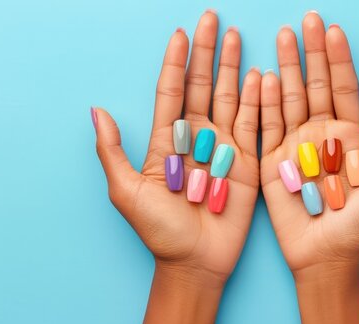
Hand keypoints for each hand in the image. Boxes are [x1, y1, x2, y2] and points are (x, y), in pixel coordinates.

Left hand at [93, 11, 259, 283]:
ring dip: (233, 68)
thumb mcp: (127, 192)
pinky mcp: (247, 162)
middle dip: (207, 52)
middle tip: (214, 19)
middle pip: (201, 86)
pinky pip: (253, 125)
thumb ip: (113, 151)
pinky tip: (261, 76)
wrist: (195, 262)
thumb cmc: (159, 231)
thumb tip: (97, 110)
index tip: (181, 32)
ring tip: (239, 36)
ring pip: (229, 98)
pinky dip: (258, 100)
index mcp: (167, 141)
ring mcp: (223, 148)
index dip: (176, 61)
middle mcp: (196, 138)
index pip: (171, 91)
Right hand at [260, 13, 358, 274]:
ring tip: (282, 36)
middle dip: (311, 52)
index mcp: (350, 137)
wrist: (325, 257)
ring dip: (286, 67)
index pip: (345, 88)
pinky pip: (266, 125)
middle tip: (305, 21)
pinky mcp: (272, 160)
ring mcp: (295, 145)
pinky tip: (262, 77)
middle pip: (316, 84)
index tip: (334, 30)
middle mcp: (321, 134)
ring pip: (290, 98)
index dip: (339, 59)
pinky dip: (264, 101)